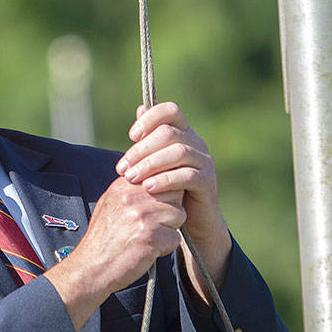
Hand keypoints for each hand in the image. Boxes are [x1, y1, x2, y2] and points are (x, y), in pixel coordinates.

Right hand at [46, 176, 185, 328]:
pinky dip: (166, 248)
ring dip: (169, 229)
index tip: (156, 207)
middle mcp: (132, 197)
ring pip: (179, 214)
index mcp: (123, 186)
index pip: (161, 176)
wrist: (91, 268)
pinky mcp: (151, 237)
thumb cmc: (103, 239)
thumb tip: (156, 179)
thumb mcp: (110, 204)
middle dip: (170, 210)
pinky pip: (176, 237)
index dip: (165, 193)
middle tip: (153, 225)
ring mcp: (142, 216)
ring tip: (149, 238)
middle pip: (174, 193)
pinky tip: (148, 251)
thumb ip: (131, 190)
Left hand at [116, 102, 224, 243]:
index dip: (149, 119)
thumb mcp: (155, 163)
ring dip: (150, 164)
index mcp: (183, 133)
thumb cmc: (168, 189)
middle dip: (141, 149)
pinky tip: (148, 187)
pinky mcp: (208, 181)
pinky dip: (165, 180)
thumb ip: (148, 139)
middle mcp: (197, 143)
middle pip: (169, 133)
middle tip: (122, 167)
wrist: (190, 221)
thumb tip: (140, 110)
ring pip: (178, 152)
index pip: (170, 111)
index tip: (131, 136)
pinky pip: (187, 175)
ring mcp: (205, 161)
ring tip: (131, 178)